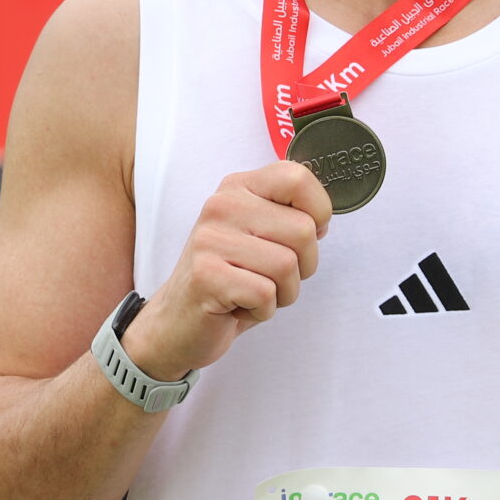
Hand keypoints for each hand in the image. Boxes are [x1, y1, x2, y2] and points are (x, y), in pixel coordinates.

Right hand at [122, 161, 330, 380]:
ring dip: (282, 294)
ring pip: (288, 266)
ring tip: (252, 293)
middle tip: (270, 277)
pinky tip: (238, 307)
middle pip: (304, 230)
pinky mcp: (206, 275)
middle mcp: (222, 205)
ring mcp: (210, 239)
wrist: (178, 322)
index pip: (298, 178)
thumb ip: (290, 220)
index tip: (301, 237)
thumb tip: (322, 220)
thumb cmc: (228, 280)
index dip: (318, 211)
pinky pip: (266, 294)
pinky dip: (262, 311)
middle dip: (303, 267)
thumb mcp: (260, 238)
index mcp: (239, 188)